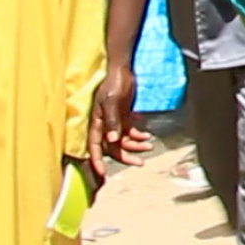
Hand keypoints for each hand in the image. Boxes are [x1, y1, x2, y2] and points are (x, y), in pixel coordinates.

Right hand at [88, 63, 152, 177]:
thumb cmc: (114, 83)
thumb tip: (113, 139)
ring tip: (149, 146)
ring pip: (124, 141)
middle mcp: (104, 125)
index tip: (103, 173)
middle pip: (113, 147)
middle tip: (140, 163)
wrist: (123, 71)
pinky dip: (139, 135)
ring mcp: (115, 122)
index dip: (97, 160)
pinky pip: (130, 132)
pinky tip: (148, 135)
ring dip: (136, 145)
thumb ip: (112, 120)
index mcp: (97, 122)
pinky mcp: (124, 118)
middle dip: (125, 157)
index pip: (95, 145)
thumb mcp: (112, 101)